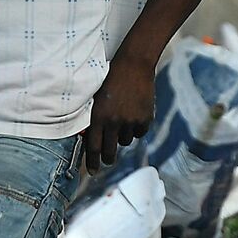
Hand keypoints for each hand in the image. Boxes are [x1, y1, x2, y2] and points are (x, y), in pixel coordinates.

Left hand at [83, 59, 154, 173]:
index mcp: (98, 117)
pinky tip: (134, 114)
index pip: (93, 147)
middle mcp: (114, 122)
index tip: (93, 171)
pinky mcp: (145, 119)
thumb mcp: (97, 98)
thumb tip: (93, 140)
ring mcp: (130, 121)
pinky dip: (137, 128)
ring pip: (126, 141)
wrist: (133, 66)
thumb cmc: (111, 80)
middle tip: (108, 159)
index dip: (92, 162)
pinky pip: (139, 133)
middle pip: (110, 152)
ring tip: (123, 119)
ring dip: (123, 136)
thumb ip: (96, 119)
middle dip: (108, 158)